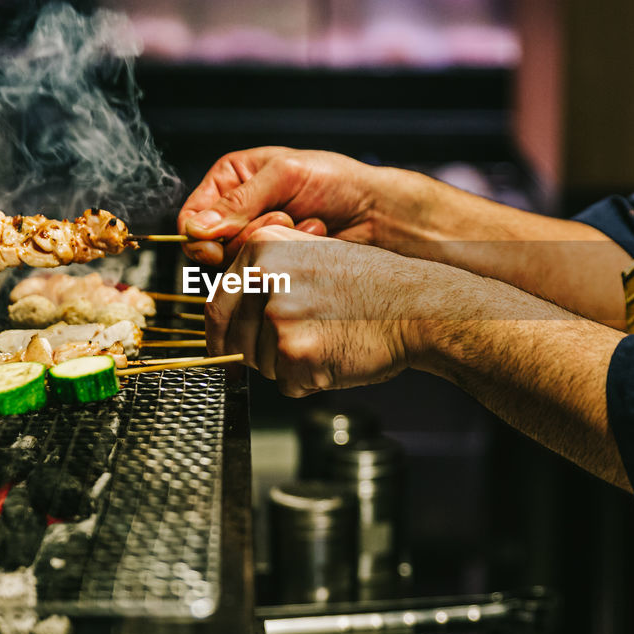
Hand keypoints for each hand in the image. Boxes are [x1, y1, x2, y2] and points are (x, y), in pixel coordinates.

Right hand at [178, 147, 381, 265]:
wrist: (374, 211)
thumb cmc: (335, 181)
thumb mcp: (284, 175)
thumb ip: (240, 201)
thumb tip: (197, 229)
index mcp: (230, 180)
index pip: (190, 217)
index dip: (198, 236)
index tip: (215, 246)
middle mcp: (237, 213)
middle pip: (211, 246)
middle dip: (248, 235)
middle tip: (284, 217)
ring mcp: (256, 241)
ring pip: (236, 262)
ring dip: (273, 243)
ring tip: (303, 224)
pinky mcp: (274, 264)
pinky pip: (263, 273)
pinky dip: (287, 256)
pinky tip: (312, 237)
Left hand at [205, 225, 430, 396]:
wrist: (417, 306)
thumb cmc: (372, 286)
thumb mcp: (311, 256)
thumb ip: (266, 276)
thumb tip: (227, 314)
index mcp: (262, 248)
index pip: (217, 306)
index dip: (222, 337)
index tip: (225, 351)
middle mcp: (263, 277)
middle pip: (236, 341)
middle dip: (261, 354)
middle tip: (301, 345)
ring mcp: (278, 315)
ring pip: (261, 366)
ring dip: (289, 367)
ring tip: (328, 341)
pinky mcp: (295, 351)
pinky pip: (287, 385)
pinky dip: (309, 382)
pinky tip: (336, 356)